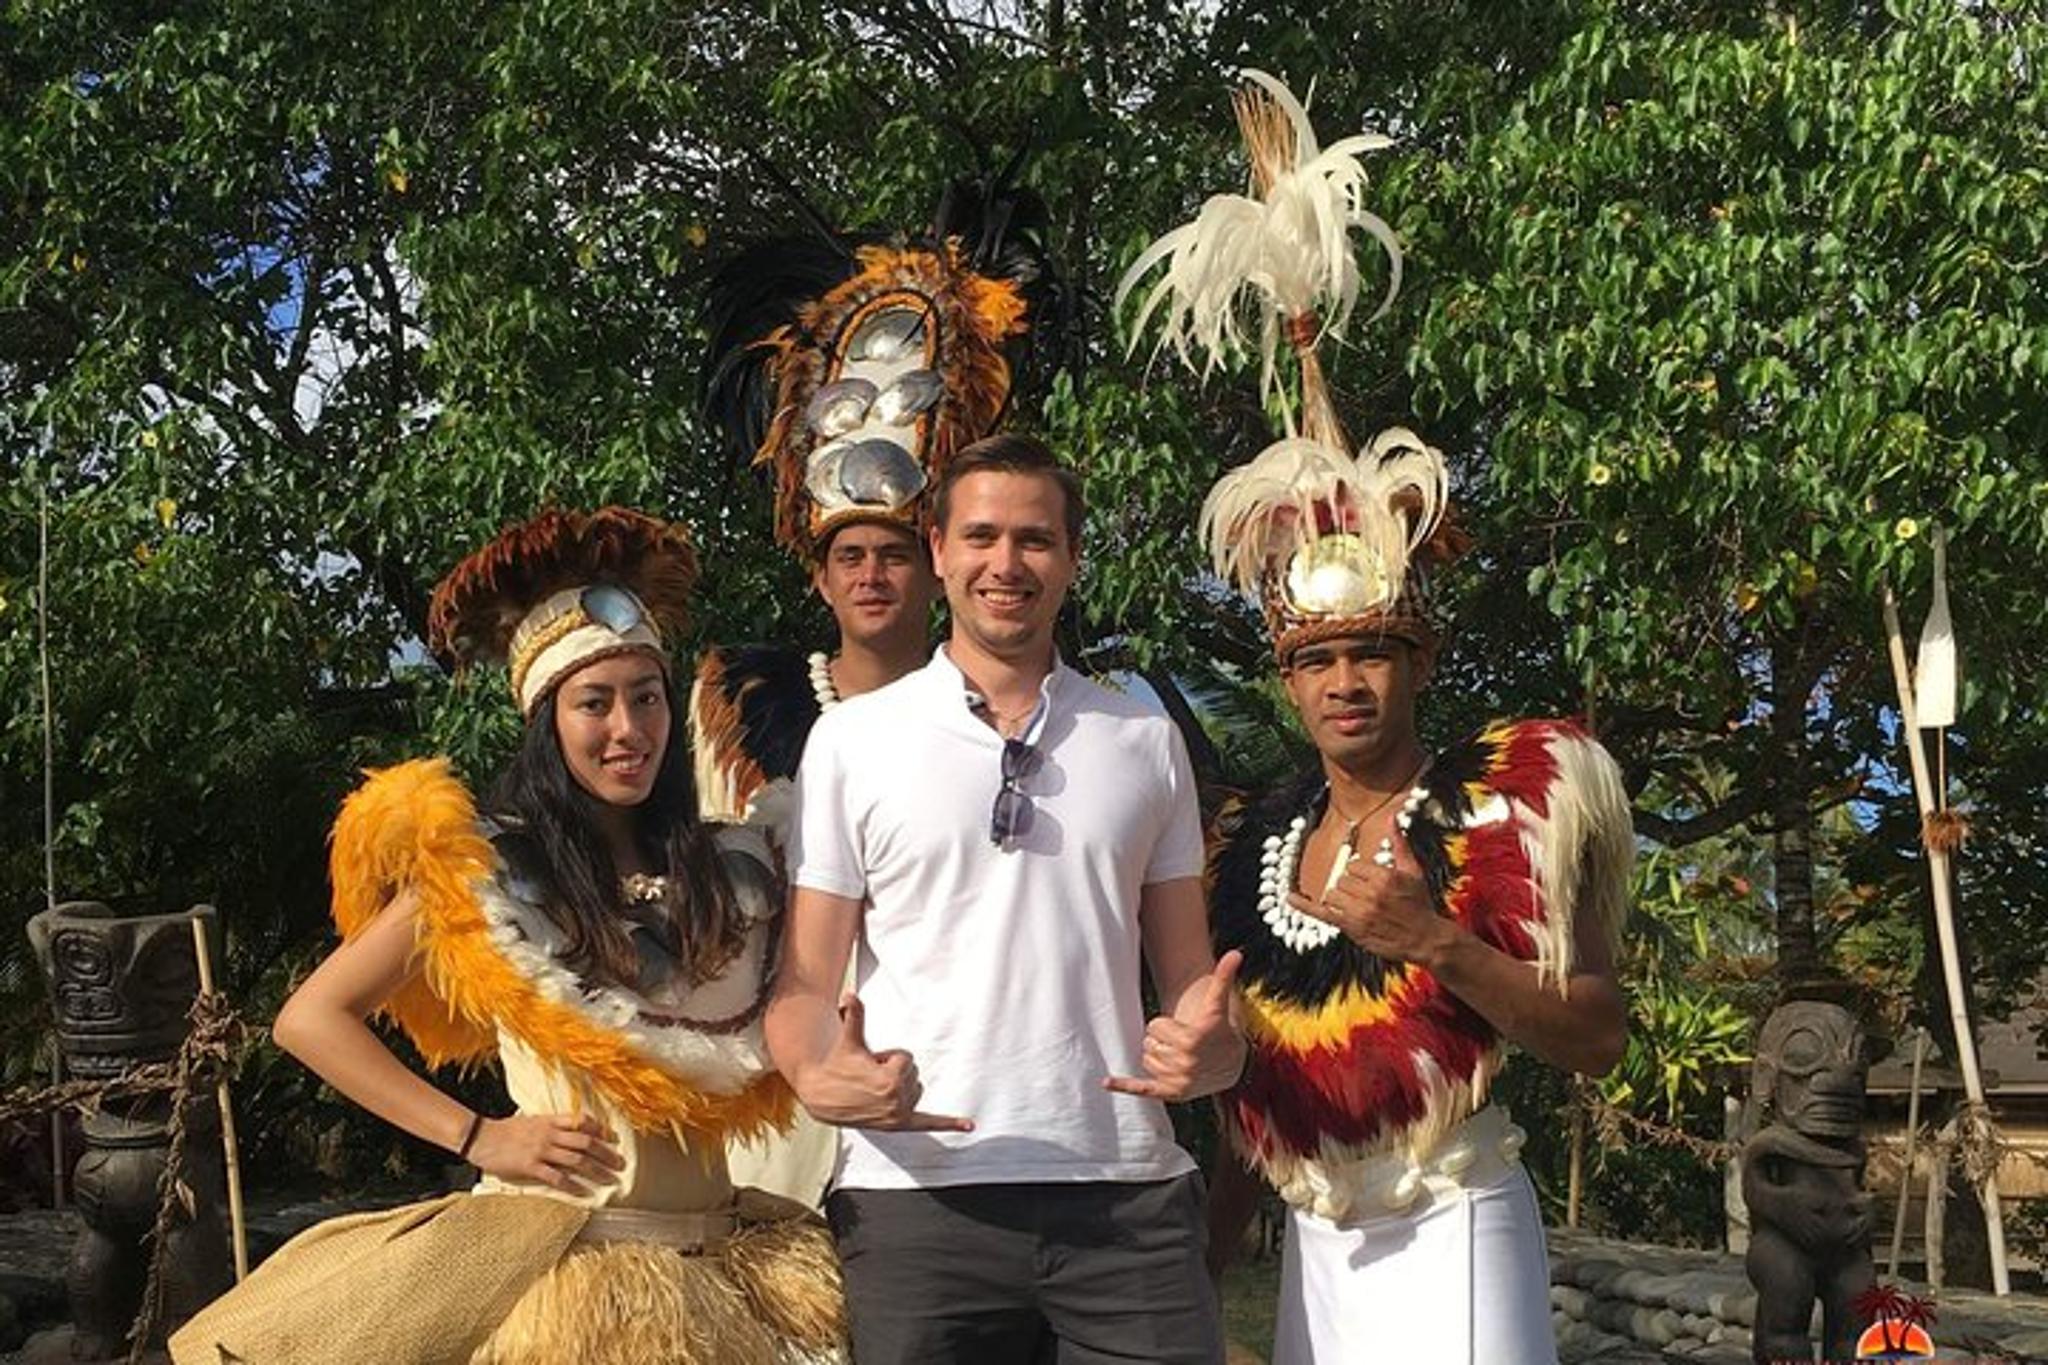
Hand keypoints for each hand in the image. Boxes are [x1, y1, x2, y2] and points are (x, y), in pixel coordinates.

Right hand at [465, 1111, 622, 1192]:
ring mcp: (541, 1150)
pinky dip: (572, 1185)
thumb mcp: (531, 1121)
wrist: (480, 1137)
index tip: (614, 1139)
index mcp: (550, 1121)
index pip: (582, 1122)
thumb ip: (550, 1126)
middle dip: (606, 1154)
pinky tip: (583, 1193)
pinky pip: (556, 1177)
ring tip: (610, 1180)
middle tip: (620, 1164)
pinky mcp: (530, 1166)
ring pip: (576, 1160)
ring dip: (596, 1170)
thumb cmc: (504, 1130)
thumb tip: (567, 1132)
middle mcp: (549, 1134)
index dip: (601, 1130)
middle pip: (586, 1143)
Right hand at [795, 993, 973, 1131]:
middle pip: (912, 1073)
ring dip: (900, 1086)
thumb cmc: (837, 1066)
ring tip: (874, 1090)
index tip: (868, 1065)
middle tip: (867, 1078)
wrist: (822, 1097)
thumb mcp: (849, 1041)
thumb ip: (854, 1016)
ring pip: (916, 1089)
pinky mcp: (899, 1126)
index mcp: (890, 1079)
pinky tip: (970, 1124)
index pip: (906, 1057)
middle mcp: (897, 1100)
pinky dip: (949, 1123)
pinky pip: (929, 1123)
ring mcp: (898, 1115)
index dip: (886, 1057)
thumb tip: (850, 994)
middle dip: (892, 1071)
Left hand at [1105, 950, 1246, 1101]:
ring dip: (1158, 1056)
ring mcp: (1178, 1080)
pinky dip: (1124, 1086)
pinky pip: (1143, 1089)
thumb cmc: (1218, 1029)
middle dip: (1162, 1041)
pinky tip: (1105, 1082)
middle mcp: (1184, 1063)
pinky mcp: (1171, 1093)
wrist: (1231, 1064)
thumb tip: (1235, 953)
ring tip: (1179, 1057)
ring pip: (1146, 1058)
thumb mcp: (1217, 1005)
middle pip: (1149, 1042)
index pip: (1155, 1026)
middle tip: (1182, 1043)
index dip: (1166, 1025)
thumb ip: (1223, 978)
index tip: (1183, 1030)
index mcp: (1191, 1040)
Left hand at [1289, 829, 1458, 966]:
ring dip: (1341, 898)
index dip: (1361, 873)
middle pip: (1342, 879)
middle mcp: (1370, 893)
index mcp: (1383, 876)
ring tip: (1357, 905)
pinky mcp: (1351, 927)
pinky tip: (1289, 897)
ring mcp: (1359, 911)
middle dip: (1352, 886)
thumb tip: (1392, 818)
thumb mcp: (1413, 871)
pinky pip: (1321, 913)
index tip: (1370, 882)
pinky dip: (1303, 905)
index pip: (1354, 865)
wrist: (1425, 938)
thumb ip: (1399, 844)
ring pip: (1333, 893)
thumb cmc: (1419, 904)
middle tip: (1367, 896)